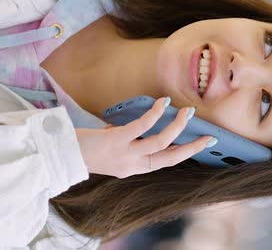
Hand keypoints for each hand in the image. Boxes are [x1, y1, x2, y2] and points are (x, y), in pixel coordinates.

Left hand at [75, 97, 213, 178]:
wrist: (63, 154)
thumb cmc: (86, 149)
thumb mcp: (113, 150)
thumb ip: (128, 141)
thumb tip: (141, 125)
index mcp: (134, 168)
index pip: (167, 161)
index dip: (187, 152)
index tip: (204, 142)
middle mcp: (133, 165)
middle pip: (170, 157)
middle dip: (192, 146)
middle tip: (208, 134)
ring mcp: (126, 154)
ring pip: (161, 142)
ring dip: (177, 126)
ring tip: (186, 112)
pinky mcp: (116, 140)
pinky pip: (143, 126)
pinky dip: (156, 113)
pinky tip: (163, 102)